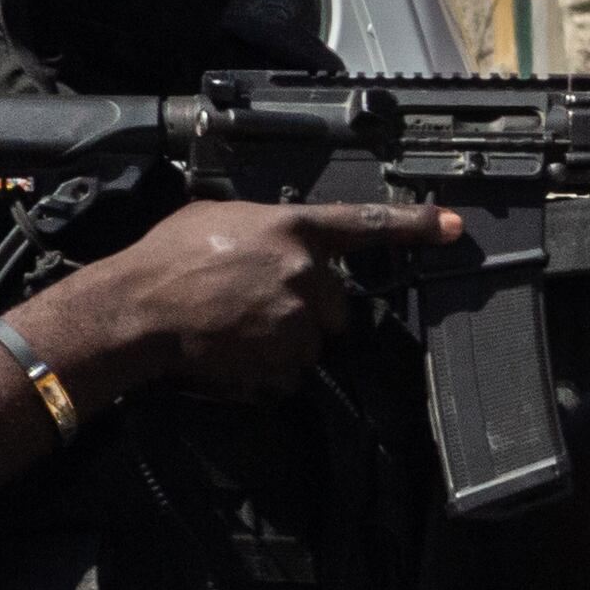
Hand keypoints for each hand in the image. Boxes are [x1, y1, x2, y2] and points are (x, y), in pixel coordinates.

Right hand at [49, 200, 465, 401]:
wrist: (137, 308)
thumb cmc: (164, 257)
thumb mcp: (214, 216)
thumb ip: (258, 227)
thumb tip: (266, 237)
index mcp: (293, 228)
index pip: (366, 224)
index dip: (414, 226)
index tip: (453, 228)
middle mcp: (306, 273)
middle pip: (336, 304)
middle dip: (307, 309)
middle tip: (257, 305)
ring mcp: (297, 320)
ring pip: (312, 341)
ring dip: (284, 341)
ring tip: (236, 330)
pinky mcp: (282, 360)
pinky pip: (288, 373)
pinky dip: (266, 370)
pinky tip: (232, 354)